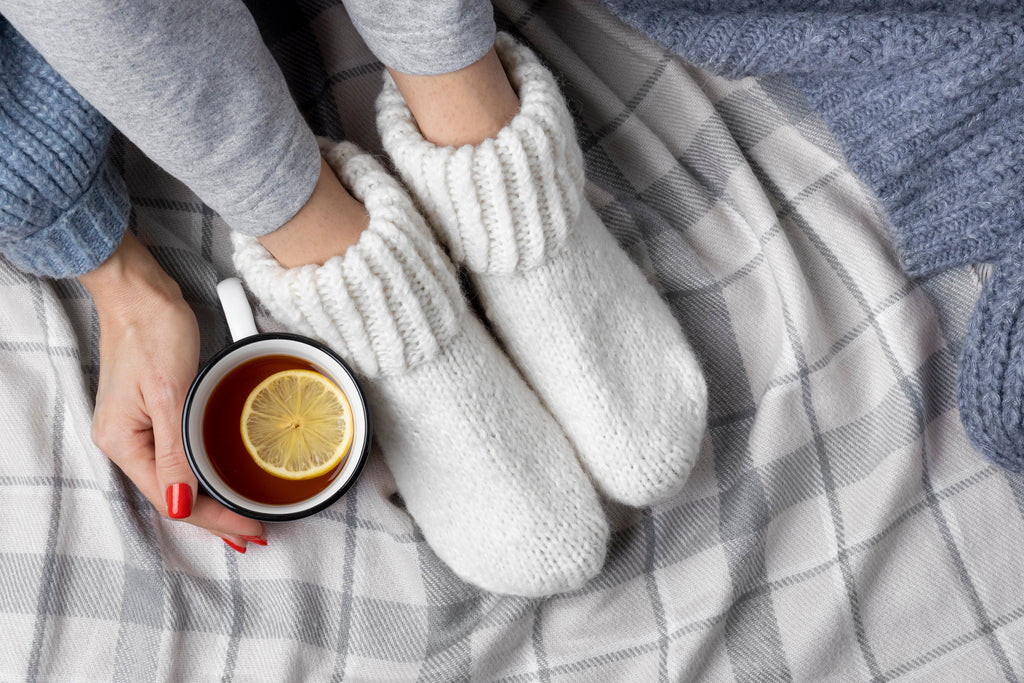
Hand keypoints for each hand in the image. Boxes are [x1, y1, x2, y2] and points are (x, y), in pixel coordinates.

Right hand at [79, 232, 264, 551]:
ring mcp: (137, 428)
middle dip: (214, 518)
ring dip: (209, 500)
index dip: (213, 519)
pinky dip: (202, 474)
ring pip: (177, 479)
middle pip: (173, 495)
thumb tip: (181, 504)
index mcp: (122, 442)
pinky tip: (220, 483)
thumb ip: (175, 452)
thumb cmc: (152, 330)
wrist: (140, 291)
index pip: (172, 498)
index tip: (249, 529)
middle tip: (254, 532)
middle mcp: (125, 442)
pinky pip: (178, 457)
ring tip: (241, 518)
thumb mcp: (170, 393)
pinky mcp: (152, 414)